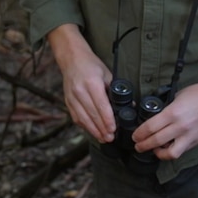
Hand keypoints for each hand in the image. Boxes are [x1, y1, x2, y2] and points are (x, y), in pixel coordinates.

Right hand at [48, 24, 115, 142]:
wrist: (72, 59)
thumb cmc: (91, 66)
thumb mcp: (107, 73)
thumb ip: (116, 90)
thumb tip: (129, 104)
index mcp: (91, 82)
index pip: (101, 105)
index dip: (107, 119)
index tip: (113, 129)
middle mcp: (80, 91)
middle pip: (92, 114)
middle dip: (102, 128)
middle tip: (111, 138)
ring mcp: (72, 97)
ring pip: (83, 119)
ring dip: (94, 131)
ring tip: (104, 138)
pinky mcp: (68, 102)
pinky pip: (76, 118)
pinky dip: (85, 126)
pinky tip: (93, 132)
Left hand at [131, 74, 197, 159]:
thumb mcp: (178, 96)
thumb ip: (167, 108)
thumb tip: (156, 116)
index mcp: (174, 112)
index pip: (150, 127)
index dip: (139, 133)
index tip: (135, 135)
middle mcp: (181, 126)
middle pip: (156, 141)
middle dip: (143, 145)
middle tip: (138, 145)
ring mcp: (189, 135)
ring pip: (170, 153)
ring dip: (158, 153)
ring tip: (153, 150)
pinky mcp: (196, 141)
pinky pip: (181, 151)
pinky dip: (172, 151)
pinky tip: (168, 147)